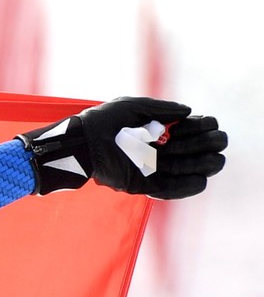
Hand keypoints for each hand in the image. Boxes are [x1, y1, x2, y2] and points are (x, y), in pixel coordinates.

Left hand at [20, 97, 226, 199]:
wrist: (82, 142)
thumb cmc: (104, 121)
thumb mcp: (134, 107)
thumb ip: (162, 108)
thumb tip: (188, 112)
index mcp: (157, 129)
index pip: (190, 129)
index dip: (202, 126)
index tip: (207, 123)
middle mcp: (157, 148)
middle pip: (193, 149)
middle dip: (208, 145)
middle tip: (214, 141)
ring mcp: (151, 166)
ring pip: (185, 169)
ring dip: (203, 165)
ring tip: (214, 160)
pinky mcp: (142, 183)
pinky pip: (169, 189)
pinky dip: (186, 187)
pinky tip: (200, 179)